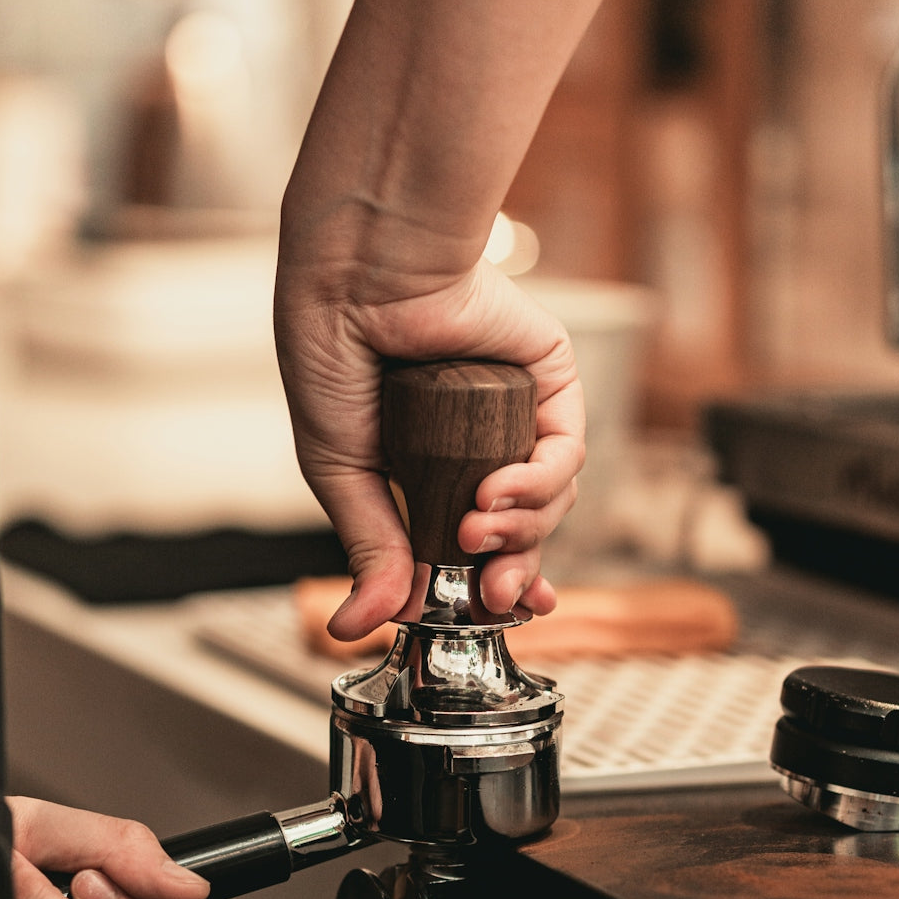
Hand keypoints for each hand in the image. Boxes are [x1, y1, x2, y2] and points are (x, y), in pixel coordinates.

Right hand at [275, 252, 583, 640]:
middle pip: (523, 530)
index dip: (492, 583)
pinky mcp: (548, 378)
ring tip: (476, 527)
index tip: (492, 613)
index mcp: (433, 467)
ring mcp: (517, 413)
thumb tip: (358, 623)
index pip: (478, 542)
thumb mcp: (340, 469)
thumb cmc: (333, 351)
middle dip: (512, 569)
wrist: (355, 275)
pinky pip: (565, 452)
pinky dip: (539, 483)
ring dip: (519, 528)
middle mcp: (481, 443)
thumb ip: (369, 547)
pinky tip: (499, 490)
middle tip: (493, 593)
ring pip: (550, 500)